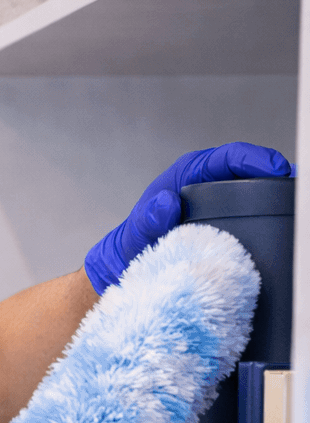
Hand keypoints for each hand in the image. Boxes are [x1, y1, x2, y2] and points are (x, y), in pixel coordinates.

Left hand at [84, 142, 290, 294]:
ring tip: (299, 208)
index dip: (257, 159)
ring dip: (280, 197)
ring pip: (259, 192)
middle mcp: (210, 182)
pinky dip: (272, 215)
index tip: (278, 170)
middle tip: (299, 191)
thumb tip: (166, 204)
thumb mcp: (138, 231)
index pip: (231, 157)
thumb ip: (148, 219)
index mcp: (192, 172)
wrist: (130, 265)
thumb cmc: (133, 243)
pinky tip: (288, 227)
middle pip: (253, 172)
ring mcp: (221, 202)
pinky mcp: (228, 221)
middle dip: (280, 178)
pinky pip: (255, 213)